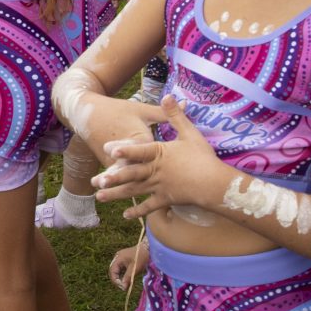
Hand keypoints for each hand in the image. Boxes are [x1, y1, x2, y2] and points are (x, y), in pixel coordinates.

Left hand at [92, 95, 223, 218]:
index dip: (124, 149)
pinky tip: (125, 215)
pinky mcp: (165, 200)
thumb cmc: (203, 157)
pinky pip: (149, 206)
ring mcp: (159, 187)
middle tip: (95, 181)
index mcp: (160, 154)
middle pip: (131, 174)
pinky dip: (138, 211)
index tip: (109, 149)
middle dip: (112, 178)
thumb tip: (168, 94)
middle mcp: (156, 171)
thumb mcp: (190, 132)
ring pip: (135, 191)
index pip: (139, 150)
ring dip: (117, 194)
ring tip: (100, 197)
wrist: (215, 184)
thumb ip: (175, 115)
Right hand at [109, 241, 146, 288]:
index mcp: (118, 259)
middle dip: (117, 280)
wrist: (148, 248)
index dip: (115, 280)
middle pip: (113, 271)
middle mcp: (117, 258)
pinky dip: (122, 274)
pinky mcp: (124, 259)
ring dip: (119, 278)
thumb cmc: (142, 257)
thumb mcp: (135, 269)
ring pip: (116, 270)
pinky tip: (127, 279)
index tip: (122, 287)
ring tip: (125, 284)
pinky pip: (120, 268)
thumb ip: (127, 278)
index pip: (112, 272)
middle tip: (123, 287)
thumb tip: (123, 287)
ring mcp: (120, 258)